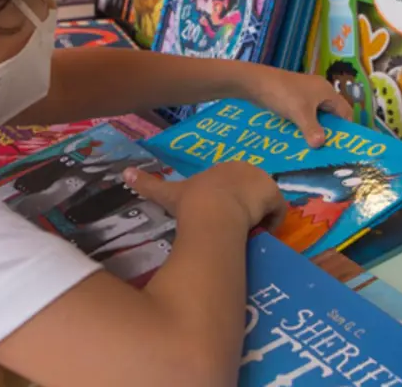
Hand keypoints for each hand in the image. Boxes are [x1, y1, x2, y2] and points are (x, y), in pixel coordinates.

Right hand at [124, 162, 285, 230]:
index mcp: (223, 168)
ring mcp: (262, 181)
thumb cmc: (191, 201)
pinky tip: (259, 233)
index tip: (222, 216)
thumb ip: (147, 183)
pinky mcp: (273, 195)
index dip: (228, 201)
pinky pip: (277, 213)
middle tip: (233, 227)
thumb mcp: (168, 193)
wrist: (212, 211)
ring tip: (246, 232)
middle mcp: (245, 168)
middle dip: (244, 207)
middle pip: (250, 192)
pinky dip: (270, 223)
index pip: (232, 184)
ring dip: (258, 216)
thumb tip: (123, 172)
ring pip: (264, 202)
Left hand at [236, 65, 351, 146]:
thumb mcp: (300, 113)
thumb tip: (320, 145)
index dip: (345, 127)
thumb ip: (312, 130)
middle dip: (328, 131)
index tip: (342, 144)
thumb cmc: (283, 94)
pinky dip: (302, 125)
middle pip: (330, 115)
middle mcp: (318, 92)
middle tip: (327, 150)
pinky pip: (303, 115)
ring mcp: (304, 95)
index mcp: (326, 91)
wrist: (255, 82)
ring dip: (313, 130)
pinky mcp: (292, 99)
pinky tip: (298, 138)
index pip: (344, 111)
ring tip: (312, 148)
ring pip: (315, 116)